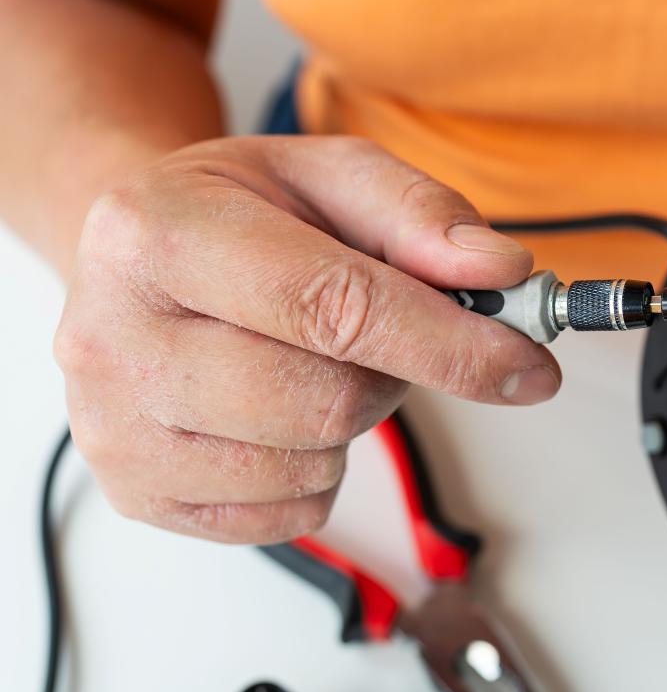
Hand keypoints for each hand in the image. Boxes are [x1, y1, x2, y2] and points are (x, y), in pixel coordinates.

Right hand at [54, 136, 560, 542]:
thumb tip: (502, 272)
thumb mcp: (331, 176)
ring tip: (314, 362)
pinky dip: (318, 471)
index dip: (447, 344)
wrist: (143, 256)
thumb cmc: (242, 213)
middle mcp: (114, 336)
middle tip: (382, 338)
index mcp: (158, 233)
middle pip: (326, 401)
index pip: (332, 307)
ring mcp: (116, 429)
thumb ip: (423, 215)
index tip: (526, 363)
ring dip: (353, 422)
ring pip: (312, 466)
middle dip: (393, 377)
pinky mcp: (138, 494)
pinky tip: (281, 412)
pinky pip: (289, 515)